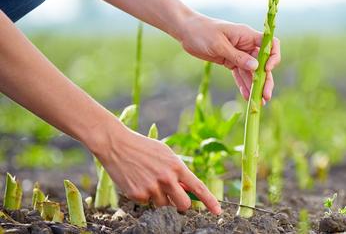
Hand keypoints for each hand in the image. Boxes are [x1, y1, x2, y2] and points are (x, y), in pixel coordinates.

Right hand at [91, 120, 221, 214]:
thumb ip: (177, 171)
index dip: (209, 201)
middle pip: (183, 205)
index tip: (217, 211)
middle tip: (175, 198)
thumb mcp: (165, 154)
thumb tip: (187, 189)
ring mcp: (152, 188)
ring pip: (163, 205)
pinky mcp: (138, 195)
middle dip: (181, 205)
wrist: (117, 145)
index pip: (198, 187)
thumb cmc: (143, 148)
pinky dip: (144, 196)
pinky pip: (147, 203)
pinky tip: (137, 181)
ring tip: (148, 180)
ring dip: (159, 198)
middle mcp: (166, 179)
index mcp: (176, 166)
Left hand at [179, 14, 280, 101]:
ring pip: (252, 72)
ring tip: (257, 103)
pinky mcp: (230, 61)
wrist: (186, 31)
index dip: (272, 57)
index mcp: (247, 35)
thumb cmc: (202, 32)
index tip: (266, 69)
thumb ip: (237, 56)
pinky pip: (240, 75)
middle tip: (265, 96)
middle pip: (262, 63)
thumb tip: (256, 67)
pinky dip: (243, 85)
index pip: (270, 44)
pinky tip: (246, 97)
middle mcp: (246, 45)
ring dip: (255, 87)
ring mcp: (239, 54)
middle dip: (265, 80)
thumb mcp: (219, 44)